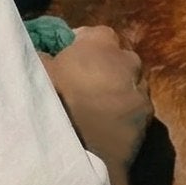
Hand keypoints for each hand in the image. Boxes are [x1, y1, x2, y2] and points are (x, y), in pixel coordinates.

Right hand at [42, 24, 151, 173]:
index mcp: (101, 43)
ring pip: (129, 83)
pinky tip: (106, 126)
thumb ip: (41, 54)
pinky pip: (134, 109)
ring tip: (94, 108)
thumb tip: (40, 50)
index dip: (79, 45)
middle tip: (80, 85)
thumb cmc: (55, 102)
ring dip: (115, 90)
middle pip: (116, 58)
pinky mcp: (148, 118)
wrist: (81, 151)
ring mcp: (141, 90)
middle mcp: (128, 60)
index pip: (94, 33)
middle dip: (103, 67)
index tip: (65, 60)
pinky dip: (123, 113)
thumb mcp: (37, 72)